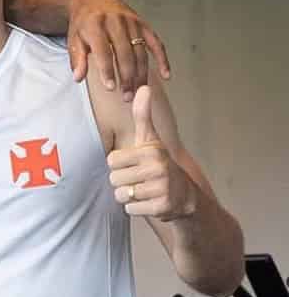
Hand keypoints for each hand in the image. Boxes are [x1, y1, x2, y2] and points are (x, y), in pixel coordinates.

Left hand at [68, 0, 170, 101]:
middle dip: (127, 77)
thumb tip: (78, 78)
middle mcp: (116, 22)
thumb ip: (77, 58)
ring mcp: (132, 22)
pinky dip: (162, 59)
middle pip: (125, 53)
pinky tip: (165, 74)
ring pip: (140, 51)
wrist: (93, 0)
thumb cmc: (83, 23)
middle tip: (127, 96)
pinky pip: (156, 42)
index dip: (107, 70)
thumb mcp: (74, 39)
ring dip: (141, 73)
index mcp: (96, 25)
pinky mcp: (143, 24)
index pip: (103, 51)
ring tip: (138, 92)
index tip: (110, 88)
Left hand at [107, 86, 195, 220]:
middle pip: (114, 179)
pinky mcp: (161, 207)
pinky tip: (149, 202)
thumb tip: (144, 87)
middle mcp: (157, 168)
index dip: (119, 165)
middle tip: (140, 180)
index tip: (135, 164)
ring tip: (144, 191)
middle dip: (123, 182)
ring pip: (121, 195)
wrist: (185, 196)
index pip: (111, 160)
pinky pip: (130, 209)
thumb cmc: (160, 165)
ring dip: (129, 196)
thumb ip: (143, 115)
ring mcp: (160, 188)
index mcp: (151, 150)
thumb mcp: (151, 140)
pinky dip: (136, 209)